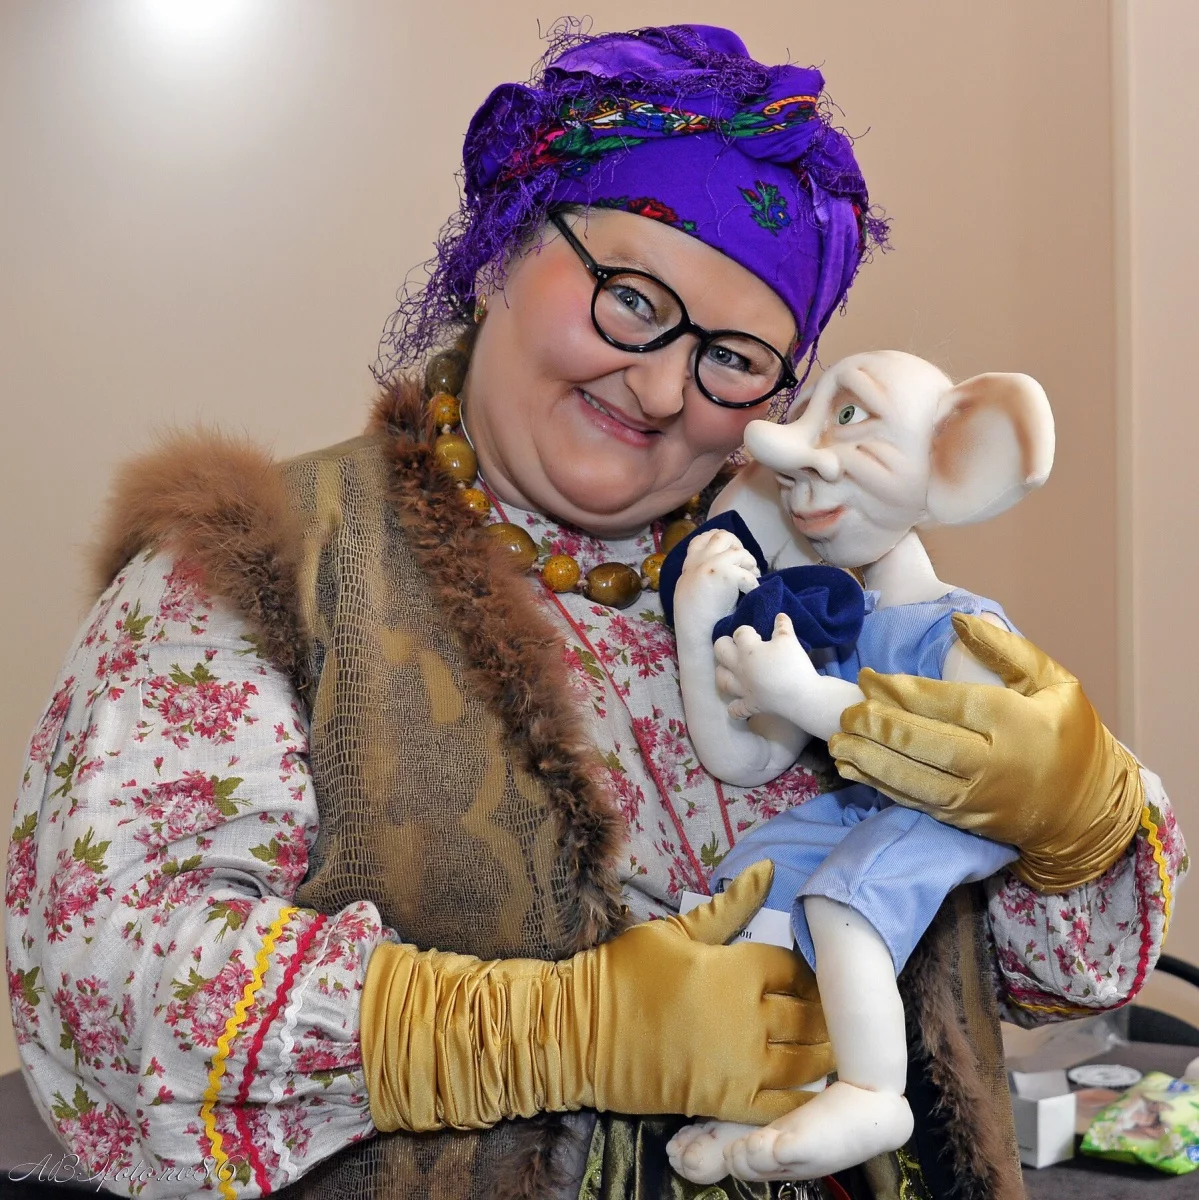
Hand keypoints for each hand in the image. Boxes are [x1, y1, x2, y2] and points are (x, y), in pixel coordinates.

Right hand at [362, 860, 832, 1131]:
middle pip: (809, 1015)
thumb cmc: (623, 973)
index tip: (809, 974)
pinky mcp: (725, 1101)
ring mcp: (739, 1062)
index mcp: (735, 968)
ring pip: (804, 1062)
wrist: (579, 1033)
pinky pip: (781, 1105)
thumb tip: (769, 869)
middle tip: (828, 1013)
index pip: (795, 967)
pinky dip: (802, 1098)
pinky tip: (808, 1088)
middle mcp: (746, 1015)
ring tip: (826, 1047)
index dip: (807, 971)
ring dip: (821, 1055)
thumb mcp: (674, 930)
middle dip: (824, 1014)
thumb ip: (728, 907)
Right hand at [675, 529, 760, 627]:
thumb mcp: (690, 589)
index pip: (702, 538)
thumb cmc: (696, 619)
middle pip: (722, 536)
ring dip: (750, 564)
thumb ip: (699, 573)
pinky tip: (751, 592)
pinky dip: (753, 583)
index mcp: (690, 564)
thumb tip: (722, 565)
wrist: (696, 633)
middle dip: (738, 545)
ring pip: (740, 552)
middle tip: (745, 562)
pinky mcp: (726, 574)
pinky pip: (748, 574)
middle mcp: (699, 560)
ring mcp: (712, 564)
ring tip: (753, 577)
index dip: (718, 539)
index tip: (730, 549)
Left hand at [715, 613, 817, 721]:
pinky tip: (738, 702)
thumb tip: (780, 615)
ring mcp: (742, 689)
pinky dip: (735, 708)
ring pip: (722, 679)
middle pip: (720, 651)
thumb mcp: (790, 640)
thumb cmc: (794, 665)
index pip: (740, 633)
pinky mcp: (751, 705)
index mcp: (748, 650)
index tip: (758, 635)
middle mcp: (739, 668)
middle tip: (739, 646)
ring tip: (731, 669)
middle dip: (725, 644)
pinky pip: (736, 710)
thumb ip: (783, 626)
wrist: (802, 696)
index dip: (747, 631)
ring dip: (723, 672)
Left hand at [828, 613, 1144, 891]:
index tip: (868, 678)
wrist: (1088, 810)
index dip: (900, 691)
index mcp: (1013, 722)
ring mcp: (976, 797)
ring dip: (869, 760)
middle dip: (877, 727)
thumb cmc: (1070, 735)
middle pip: (923, 744)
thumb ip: (1006, 649)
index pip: (944, 704)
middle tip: (846, 711)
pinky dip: (881, 787)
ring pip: (913, 780)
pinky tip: (853, 770)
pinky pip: (916, 803)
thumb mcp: (1055, 682)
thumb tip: (959, 620)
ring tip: (837, 742)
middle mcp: (991, 763)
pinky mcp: (964, 820)